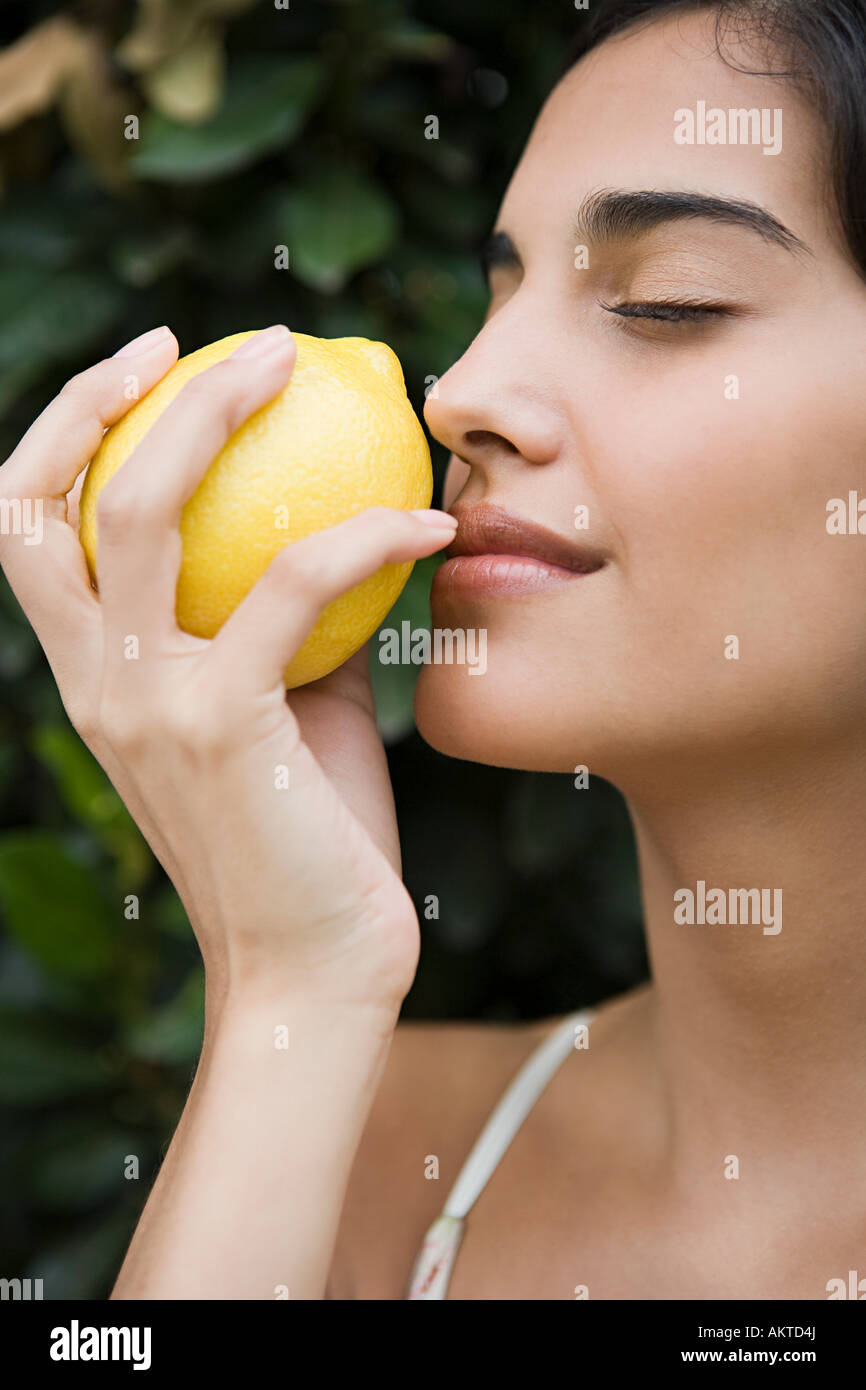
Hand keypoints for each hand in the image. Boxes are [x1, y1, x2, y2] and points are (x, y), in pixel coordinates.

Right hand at [0, 324, 456, 1013]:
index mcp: (96, 676)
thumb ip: (291, 623)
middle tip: (219, 342)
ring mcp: (144, 701)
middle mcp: (95, 681)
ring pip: (142, 510)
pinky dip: (365, 532)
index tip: (148, 365)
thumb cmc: (309, 838)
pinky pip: (288, 584)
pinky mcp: (219, 726)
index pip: (29, 531)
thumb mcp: (289, 711)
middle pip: (45, 500)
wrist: (315, 969)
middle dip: (107, 392)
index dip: (66, 433)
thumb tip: (348, 527)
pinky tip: (432, 515)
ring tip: (299, 362)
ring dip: (216, 412)